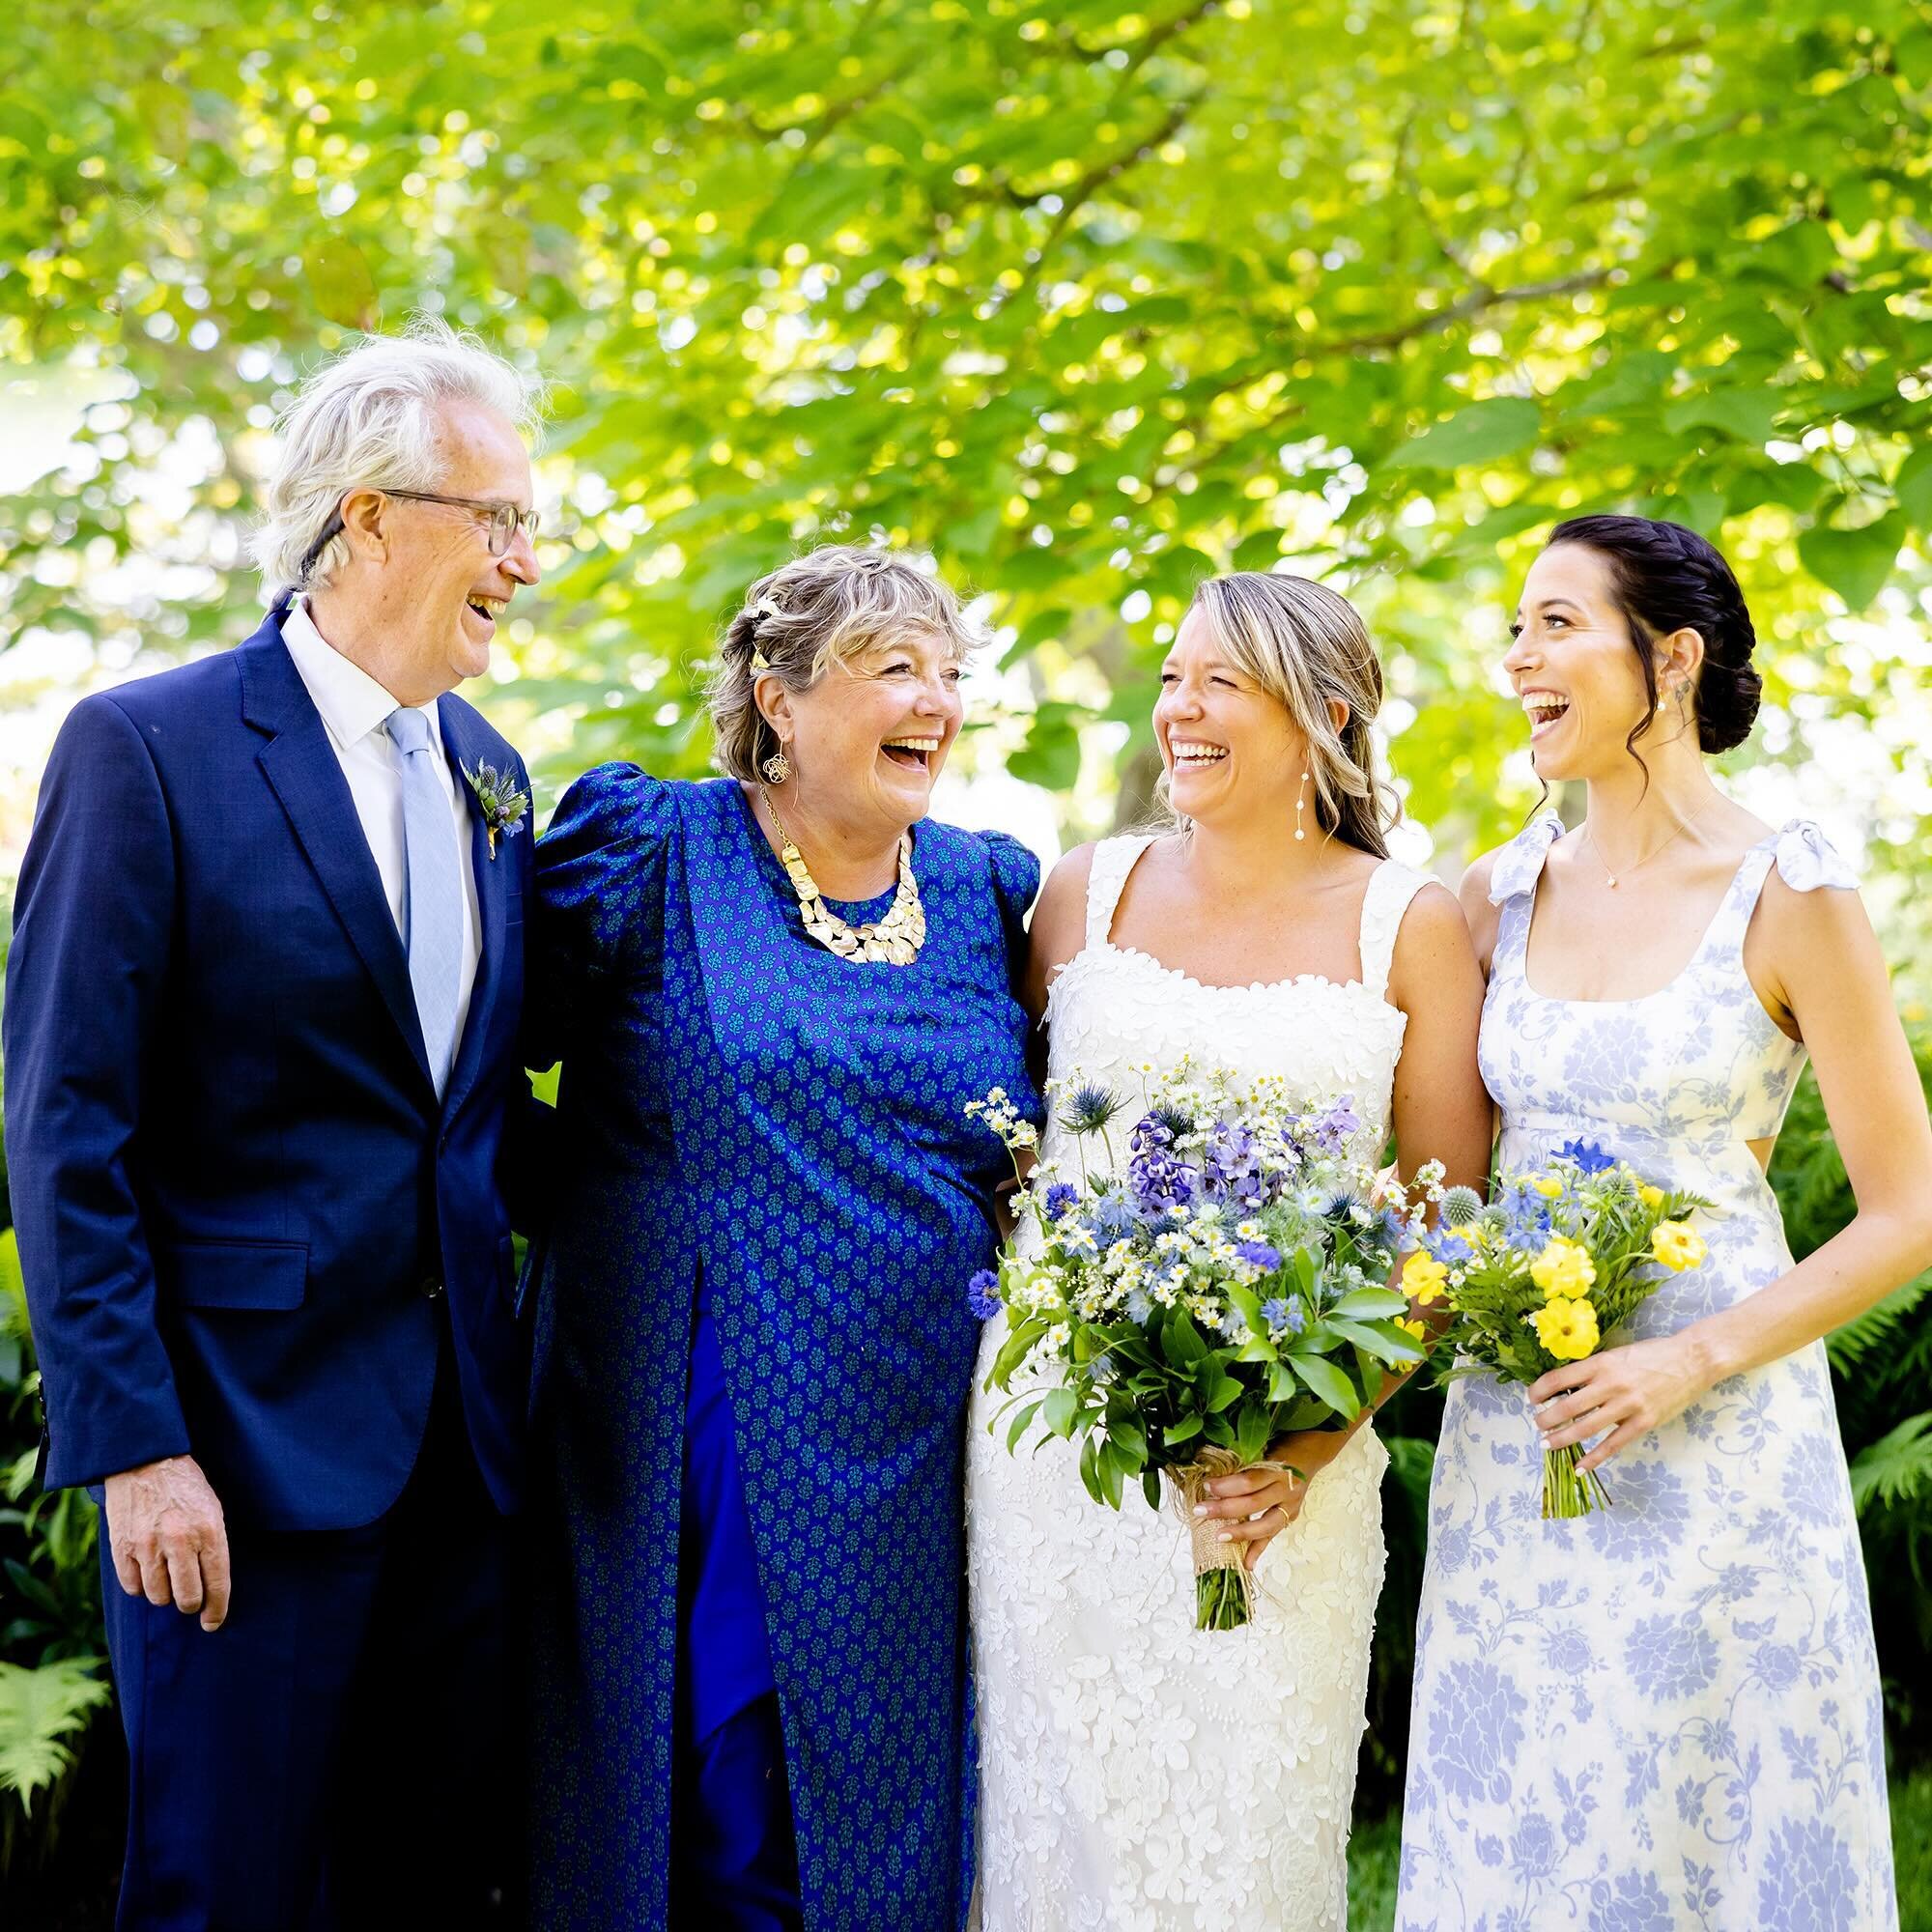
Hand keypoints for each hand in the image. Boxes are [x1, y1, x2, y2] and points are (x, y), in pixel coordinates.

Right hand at [104, 1455, 230, 1631]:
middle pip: (186, 1598)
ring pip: (158, 1596)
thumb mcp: (213, 1509)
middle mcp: (180, 1541)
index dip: (217, 1610)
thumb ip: (213, 1546)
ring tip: (168, 1577)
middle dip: (190, 1604)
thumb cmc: (186, 1487)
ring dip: (165, 1594)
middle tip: (190, 1599)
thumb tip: (212, 1586)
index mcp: (209, 1531)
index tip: (213, 1623)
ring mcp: (148, 1545)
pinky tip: (147, 1572)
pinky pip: (132, 1587)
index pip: (217, 1584)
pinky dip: (141, 1586)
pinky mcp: (122, 1547)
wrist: (146, 1461)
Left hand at [1195, 1428, 1353, 1569]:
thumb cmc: (1279, 1446)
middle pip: (1255, 1503)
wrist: (1311, 1452)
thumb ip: (1244, 1462)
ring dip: (1241, 1533)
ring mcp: (1291, 1504)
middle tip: (1201, 1511)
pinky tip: (1247, 1564)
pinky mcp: (1291, 1515)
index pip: (1250, 1480)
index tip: (1207, 1486)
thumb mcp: (1263, 1446)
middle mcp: (1286, 1488)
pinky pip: (1274, 1535)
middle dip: (1225, 1509)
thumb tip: (1211, 1475)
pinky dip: (1259, 1550)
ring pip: (1267, 1524)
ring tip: (1220, 1538)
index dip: (1227, 1485)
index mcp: (1278, 1467)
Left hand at [1530, 1333, 1714, 1473]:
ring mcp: (1627, 1405)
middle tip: (1536, 1425)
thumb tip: (1566, 1388)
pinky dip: (1593, 1458)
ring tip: (1546, 1444)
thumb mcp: (1616, 1355)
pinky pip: (1613, 1444)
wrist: (1691, 1360)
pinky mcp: (1644, 1422)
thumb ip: (1594, 1371)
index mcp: (1600, 1363)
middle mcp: (1610, 1384)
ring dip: (1561, 1438)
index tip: (1531, 1399)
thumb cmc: (1652, 1354)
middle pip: (1567, 1406)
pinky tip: (1578, 1466)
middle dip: (1546, 1419)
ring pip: (1585, 1427)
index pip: (1558, 1379)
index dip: (1539, 1391)